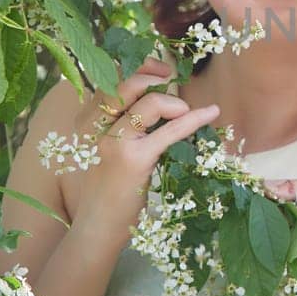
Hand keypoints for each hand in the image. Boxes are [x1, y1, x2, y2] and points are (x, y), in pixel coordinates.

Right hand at [58, 58, 218, 232]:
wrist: (96, 226)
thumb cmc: (105, 188)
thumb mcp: (103, 150)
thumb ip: (119, 125)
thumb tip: (155, 99)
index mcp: (87, 121)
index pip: (111, 81)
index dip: (138, 69)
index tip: (159, 71)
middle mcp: (96, 127)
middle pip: (127, 84)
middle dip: (155, 75)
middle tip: (172, 81)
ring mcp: (115, 143)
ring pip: (150, 103)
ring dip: (175, 102)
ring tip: (185, 112)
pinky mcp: (135, 161)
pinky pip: (170, 131)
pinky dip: (194, 119)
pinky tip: (210, 113)